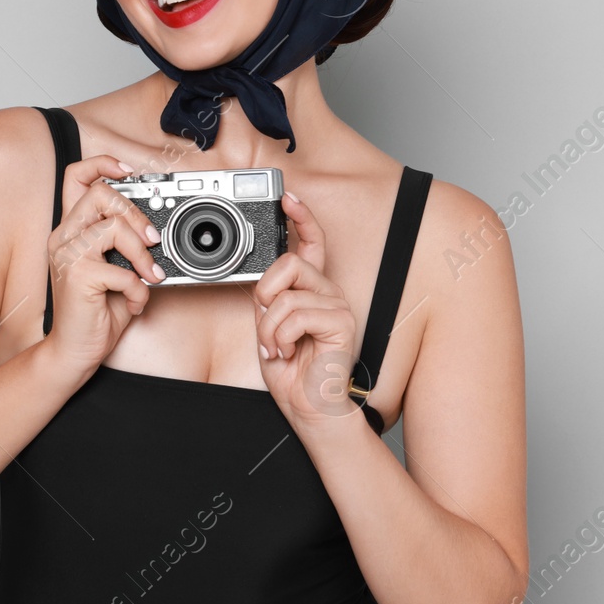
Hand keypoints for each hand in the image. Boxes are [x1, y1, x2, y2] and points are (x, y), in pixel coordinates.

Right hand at [42, 154, 166, 375]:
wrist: (75, 351)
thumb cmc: (96, 312)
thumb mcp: (115, 270)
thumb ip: (126, 246)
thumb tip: (157, 230)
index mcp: (71, 229)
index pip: (76, 176)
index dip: (102, 164)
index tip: (128, 171)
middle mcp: (64, 236)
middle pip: (100, 192)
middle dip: (136, 213)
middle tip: (152, 239)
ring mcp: (68, 254)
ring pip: (114, 226)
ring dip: (142, 253)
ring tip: (149, 275)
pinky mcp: (78, 275)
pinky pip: (123, 271)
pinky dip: (139, 289)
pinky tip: (134, 302)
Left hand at [252, 190, 366, 431]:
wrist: (309, 406)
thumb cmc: (292, 370)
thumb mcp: (270, 326)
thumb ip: (269, 299)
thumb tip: (261, 282)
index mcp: (312, 289)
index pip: (311, 243)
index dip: (301, 218)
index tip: (289, 198)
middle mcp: (328, 292)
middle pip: (289, 263)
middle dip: (265, 295)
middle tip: (267, 322)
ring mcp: (337, 305)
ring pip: (286, 295)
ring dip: (270, 328)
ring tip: (278, 347)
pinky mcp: (341, 322)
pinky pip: (296, 315)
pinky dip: (282, 337)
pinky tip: (290, 352)